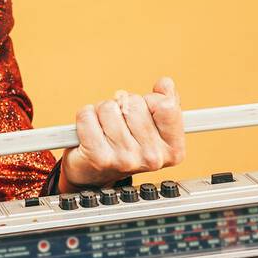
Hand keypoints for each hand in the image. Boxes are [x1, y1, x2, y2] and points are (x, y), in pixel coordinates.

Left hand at [58, 77, 184, 190]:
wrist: (94, 174)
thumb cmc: (126, 148)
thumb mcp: (154, 128)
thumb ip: (166, 102)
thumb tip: (165, 84)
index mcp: (172, 150)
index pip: (166, 104)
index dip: (150, 100)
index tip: (144, 112)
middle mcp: (152, 158)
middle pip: (134, 103)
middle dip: (123, 105)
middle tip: (120, 123)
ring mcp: (125, 159)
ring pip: (109, 107)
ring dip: (102, 111)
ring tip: (105, 129)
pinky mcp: (98, 157)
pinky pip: (87, 116)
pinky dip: (85, 118)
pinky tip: (91, 132)